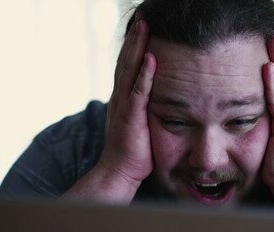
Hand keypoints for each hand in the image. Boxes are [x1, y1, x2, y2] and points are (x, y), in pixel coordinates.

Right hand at [63, 15, 155, 203]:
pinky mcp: (132, 117)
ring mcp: (124, 105)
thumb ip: (142, 107)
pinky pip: (139, 91)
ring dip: (137, 47)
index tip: (142, 27)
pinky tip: (150, 57)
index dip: (133, 45)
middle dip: (135, 37)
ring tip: (144, 26)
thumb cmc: (132, 150)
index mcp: (122, 97)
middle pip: (126, 61)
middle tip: (142, 17)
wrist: (118, 171)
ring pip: (130, 70)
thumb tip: (155, 96)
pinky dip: (144, 74)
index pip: (127, 65)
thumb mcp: (137, 123)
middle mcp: (120, 97)